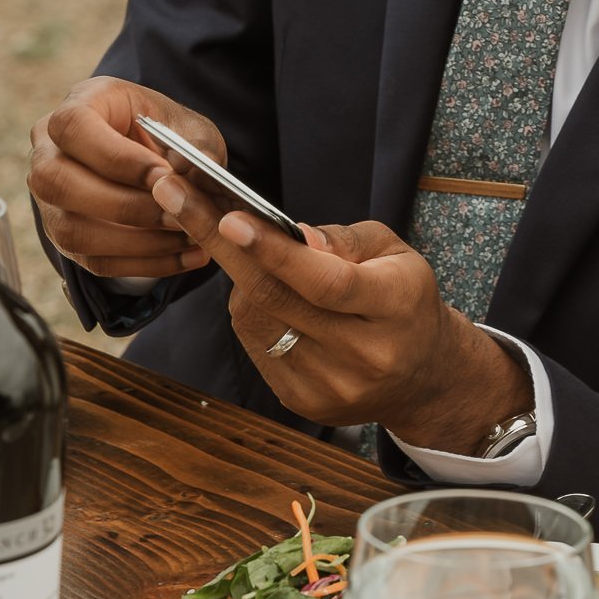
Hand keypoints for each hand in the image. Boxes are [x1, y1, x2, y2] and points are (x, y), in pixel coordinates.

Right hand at [29, 77, 217, 282]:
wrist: (159, 160)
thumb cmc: (171, 135)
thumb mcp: (191, 129)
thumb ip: (195, 149)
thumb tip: (190, 175)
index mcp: (81, 103)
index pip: (74, 126)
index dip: (116, 157)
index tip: (164, 176)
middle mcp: (49, 148)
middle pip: (57, 182)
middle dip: (124, 206)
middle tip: (179, 217)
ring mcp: (48, 196)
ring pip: (71, 230)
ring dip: (137, 243)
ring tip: (189, 240)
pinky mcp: (62, 235)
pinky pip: (92, 260)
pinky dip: (143, 264)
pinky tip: (185, 257)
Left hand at [163, 185, 530, 447]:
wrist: (423, 377)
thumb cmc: (404, 299)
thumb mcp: (394, 252)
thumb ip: (343, 241)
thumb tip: (293, 236)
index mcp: (393, 305)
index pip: (324, 281)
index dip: (274, 252)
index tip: (228, 219)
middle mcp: (362, 353)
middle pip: (276, 298)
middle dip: (219, 244)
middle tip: (174, 196)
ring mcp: (329, 384)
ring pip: (254, 320)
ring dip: (237, 276)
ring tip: (242, 248)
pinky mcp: (302, 401)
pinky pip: (254, 345)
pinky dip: (248, 309)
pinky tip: (261, 291)